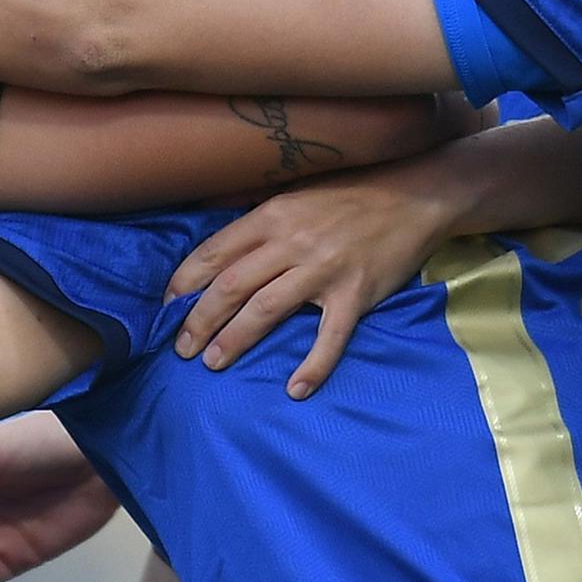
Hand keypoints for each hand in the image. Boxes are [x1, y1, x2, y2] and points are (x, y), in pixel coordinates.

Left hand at [166, 157, 464, 394]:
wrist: (414, 195)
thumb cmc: (348, 195)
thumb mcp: (293, 192)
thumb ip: (253, 214)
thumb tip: (207, 226)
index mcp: (271, 216)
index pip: (213, 253)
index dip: (184, 284)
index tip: (167, 308)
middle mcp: (292, 242)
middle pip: (231, 286)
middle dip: (199, 320)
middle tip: (181, 348)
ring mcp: (324, 270)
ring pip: (266, 310)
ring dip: (235, 340)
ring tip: (213, 364)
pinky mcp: (356, 294)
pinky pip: (330, 336)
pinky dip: (313, 365)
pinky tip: (295, 389)